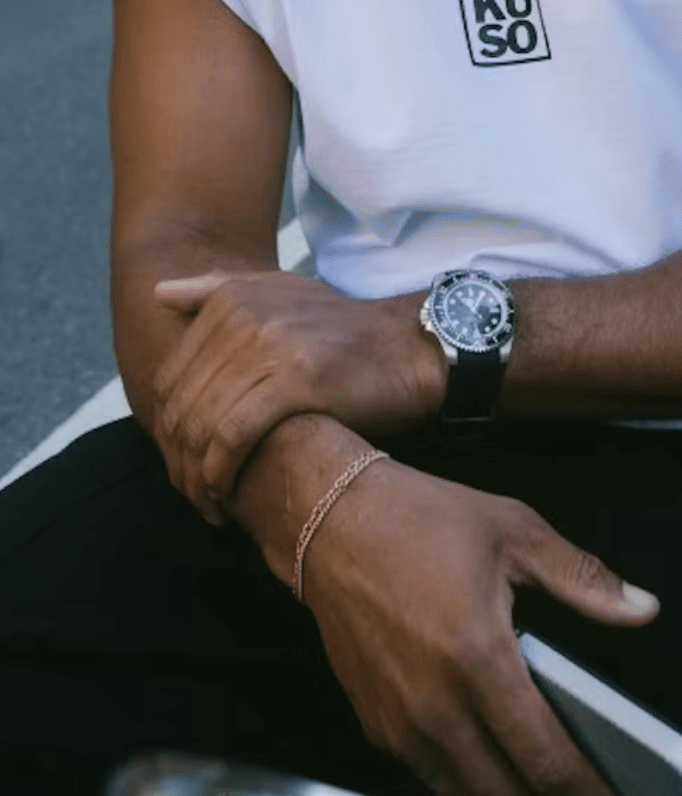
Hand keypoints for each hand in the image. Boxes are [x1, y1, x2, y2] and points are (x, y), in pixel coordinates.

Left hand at [152, 269, 445, 518]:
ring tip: (207, 504)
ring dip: (195, 475)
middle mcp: (245, 316)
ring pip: (203, 423)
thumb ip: (216, 290)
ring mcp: (270, 346)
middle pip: (181, 405)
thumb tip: (159, 293)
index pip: (170, 378)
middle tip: (190, 495)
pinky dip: (219, 472)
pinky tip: (224, 496)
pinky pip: (234, 435)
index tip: (181, 464)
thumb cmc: (341, 332)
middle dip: (177, 460)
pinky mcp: (297, 381)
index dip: (165, 430)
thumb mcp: (280, 293)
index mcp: (233, 297)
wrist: (409, 346)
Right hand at [303, 457, 657, 795]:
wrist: (329, 521)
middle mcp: (435, 703)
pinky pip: (437, 784)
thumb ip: (583, 578)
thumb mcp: (514, 530)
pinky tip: (507, 794)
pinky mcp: (379, 727)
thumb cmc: (415, 520)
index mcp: (476, 656)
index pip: (546, 761)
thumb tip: (640, 608)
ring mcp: (401, 723)